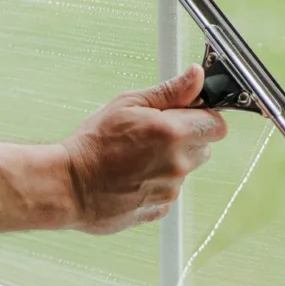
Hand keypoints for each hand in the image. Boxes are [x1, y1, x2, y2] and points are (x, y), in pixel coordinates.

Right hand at [61, 65, 226, 233]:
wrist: (68, 186)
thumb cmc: (92, 143)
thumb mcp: (128, 104)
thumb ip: (170, 91)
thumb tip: (196, 76)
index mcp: (172, 133)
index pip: (216, 125)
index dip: (202, 117)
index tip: (185, 115)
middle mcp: (177, 164)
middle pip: (204, 148)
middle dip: (187, 139)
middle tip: (154, 134)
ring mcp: (169, 190)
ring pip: (184, 171)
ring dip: (170, 162)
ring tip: (136, 157)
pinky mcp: (159, 209)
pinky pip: (168, 191)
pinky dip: (155, 183)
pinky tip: (131, 176)